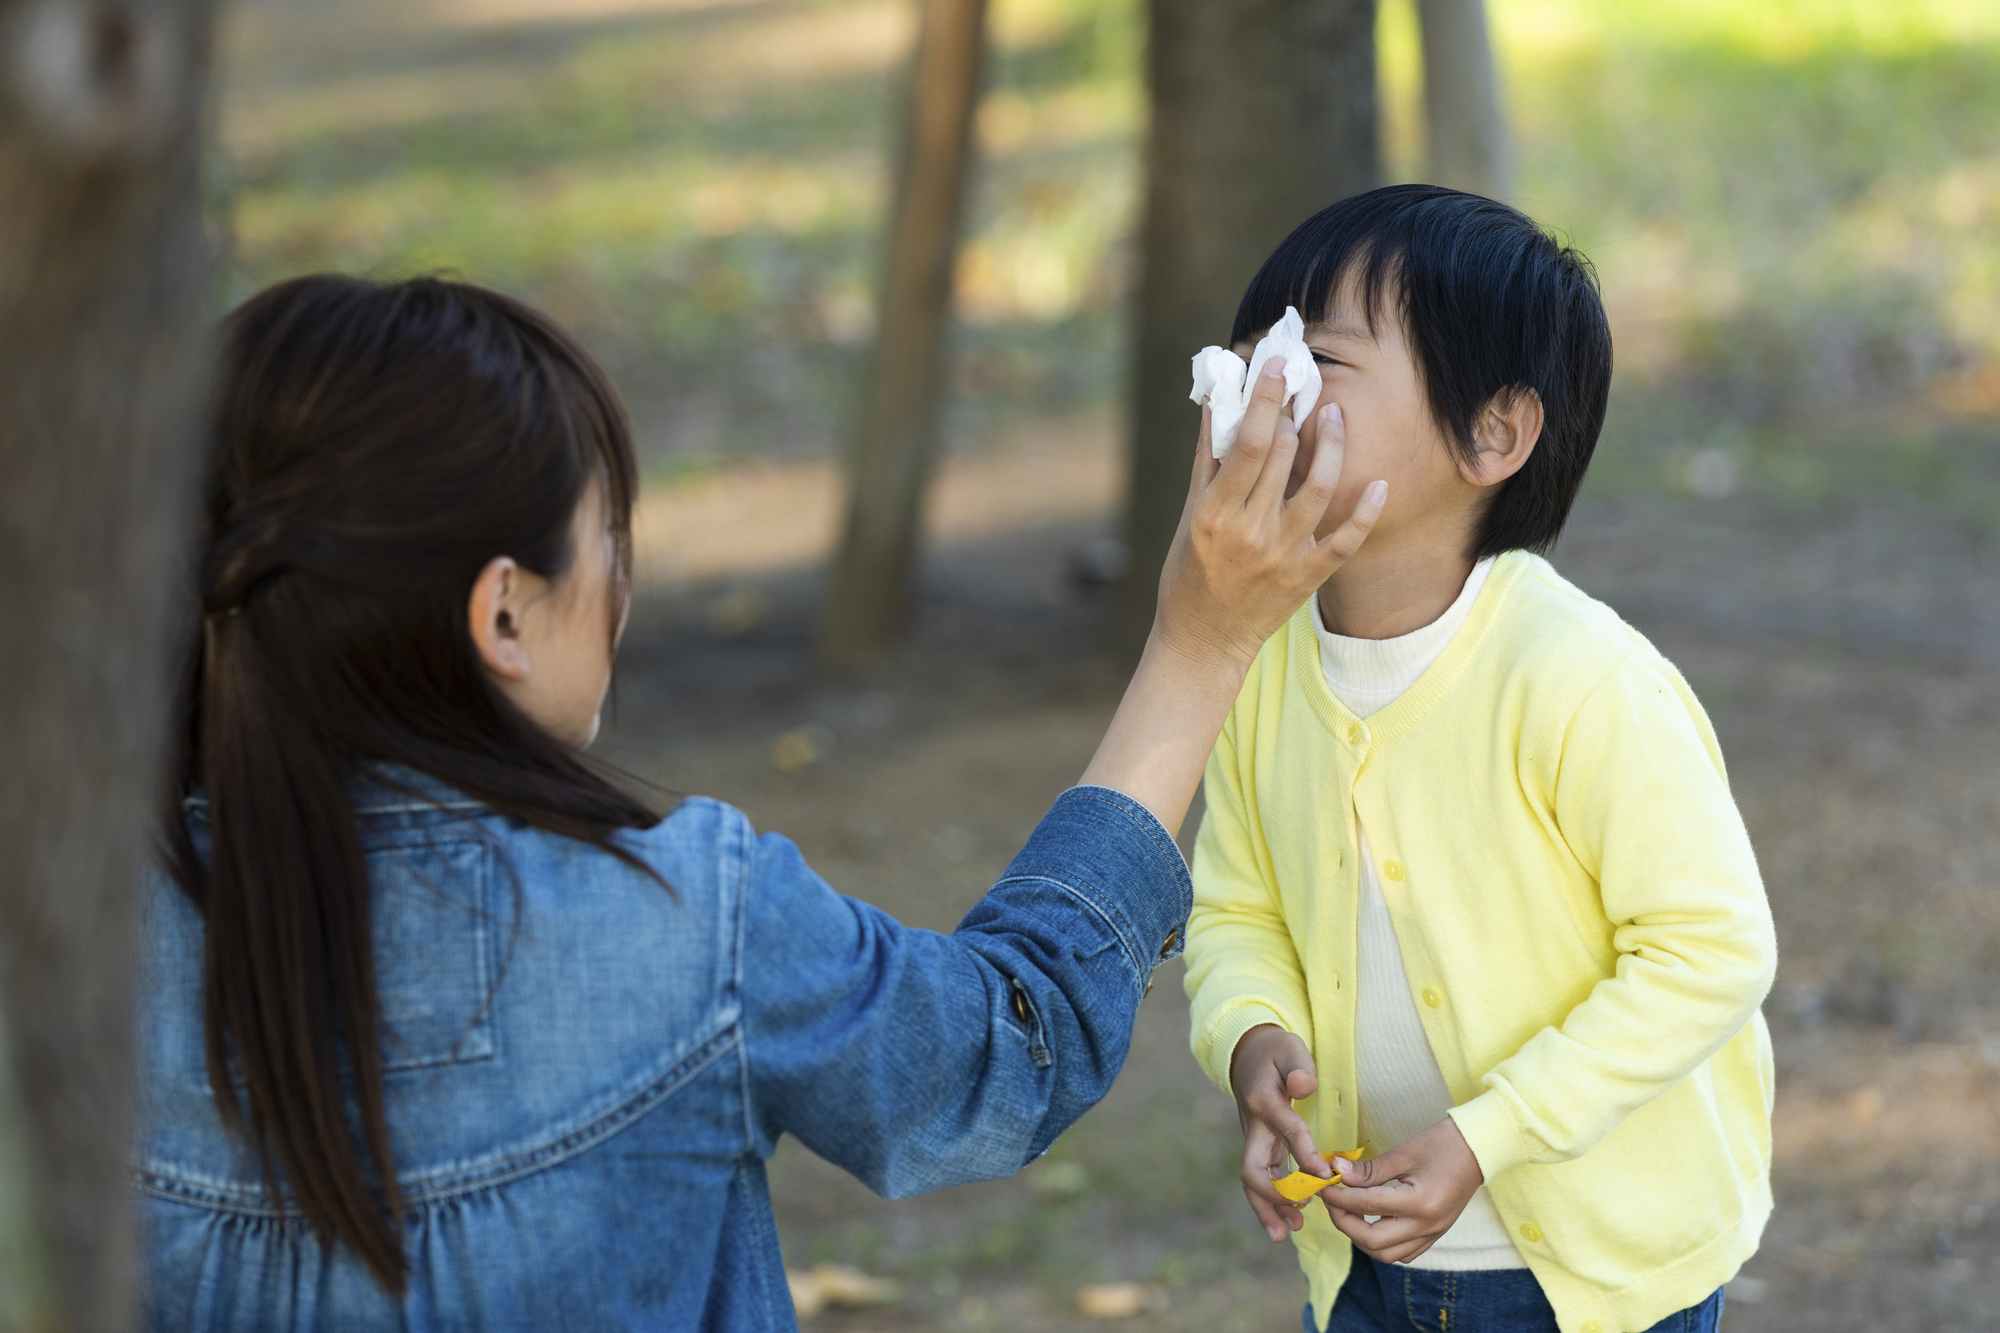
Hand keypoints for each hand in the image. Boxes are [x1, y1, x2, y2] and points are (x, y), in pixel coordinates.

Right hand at [1155, 355, 1385, 670]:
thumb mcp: (1189, 515)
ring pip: (1319, 487)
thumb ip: (1208, 459)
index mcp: (1215, 513)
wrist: (1203, 641)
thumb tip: (1219, 402)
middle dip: (1296, 413)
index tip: (1278, 363)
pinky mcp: (1308, 577)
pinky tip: (1379, 483)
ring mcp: (1283, 555)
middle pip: (1283, 457)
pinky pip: (1346, 540)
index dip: (1266, 398)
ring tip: (1335, 417)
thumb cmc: (1187, 573)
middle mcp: (1251, 532)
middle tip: (1305, 384)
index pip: (1247, 442)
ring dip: (1331, 445)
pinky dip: (1366, 511)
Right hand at [1230, 1024, 1327, 1242]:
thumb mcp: (1289, 1048)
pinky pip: (1261, 1178)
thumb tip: (1306, 1084)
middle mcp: (1255, 1126)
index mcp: (1265, 1102)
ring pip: (1253, 1181)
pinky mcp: (1259, 1146)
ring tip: (1287, 1233)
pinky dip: (1271, 1201)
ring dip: (1267, 1209)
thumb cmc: (1276, 1050)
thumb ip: (1298, 1067)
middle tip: (1296, 1218)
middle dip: (1272, 1197)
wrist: (1248, 1053)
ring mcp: (1254, 1138)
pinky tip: (1288, 1219)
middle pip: (1252, 1170)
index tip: (1327, 1178)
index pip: (1287, 1132)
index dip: (1305, 1156)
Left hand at [1320, 1117, 1484, 1264]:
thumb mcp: (1403, 1152)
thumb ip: (1368, 1170)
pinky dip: (1381, 1244)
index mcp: (1419, 1203)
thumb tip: (1336, 1173)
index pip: (1366, 1206)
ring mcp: (1433, 1235)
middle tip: (1331, 1201)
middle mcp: (1427, 1226)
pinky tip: (1371, 1222)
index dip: (1338, 1197)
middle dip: (1344, 1222)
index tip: (1322, 1185)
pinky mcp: (1435, 1235)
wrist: (1478, 1149)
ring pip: (1386, 1254)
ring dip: (1361, 1238)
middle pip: (1372, 1241)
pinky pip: (1402, 1252)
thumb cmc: (1442, 1144)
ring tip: (1347, 1211)